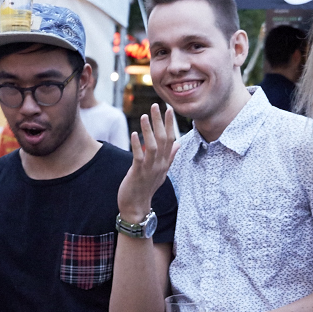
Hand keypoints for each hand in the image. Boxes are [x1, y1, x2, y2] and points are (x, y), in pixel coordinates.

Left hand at [117, 104, 178, 221]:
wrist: (136, 206)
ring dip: (149, 130)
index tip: (169, 109)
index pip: (171, 139)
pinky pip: (139, 157)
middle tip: (156, 105)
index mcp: (165, 162)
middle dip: (160, 121)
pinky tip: (134, 134)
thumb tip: (178, 144)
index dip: (170, 124)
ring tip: (144, 116)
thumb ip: (169, 157)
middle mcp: (160, 164)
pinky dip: (137, 145)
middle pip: (163, 139)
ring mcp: (150, 169)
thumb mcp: (161, 171)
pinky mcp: (138, 173)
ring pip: (152, 146)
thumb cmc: (146, 187)